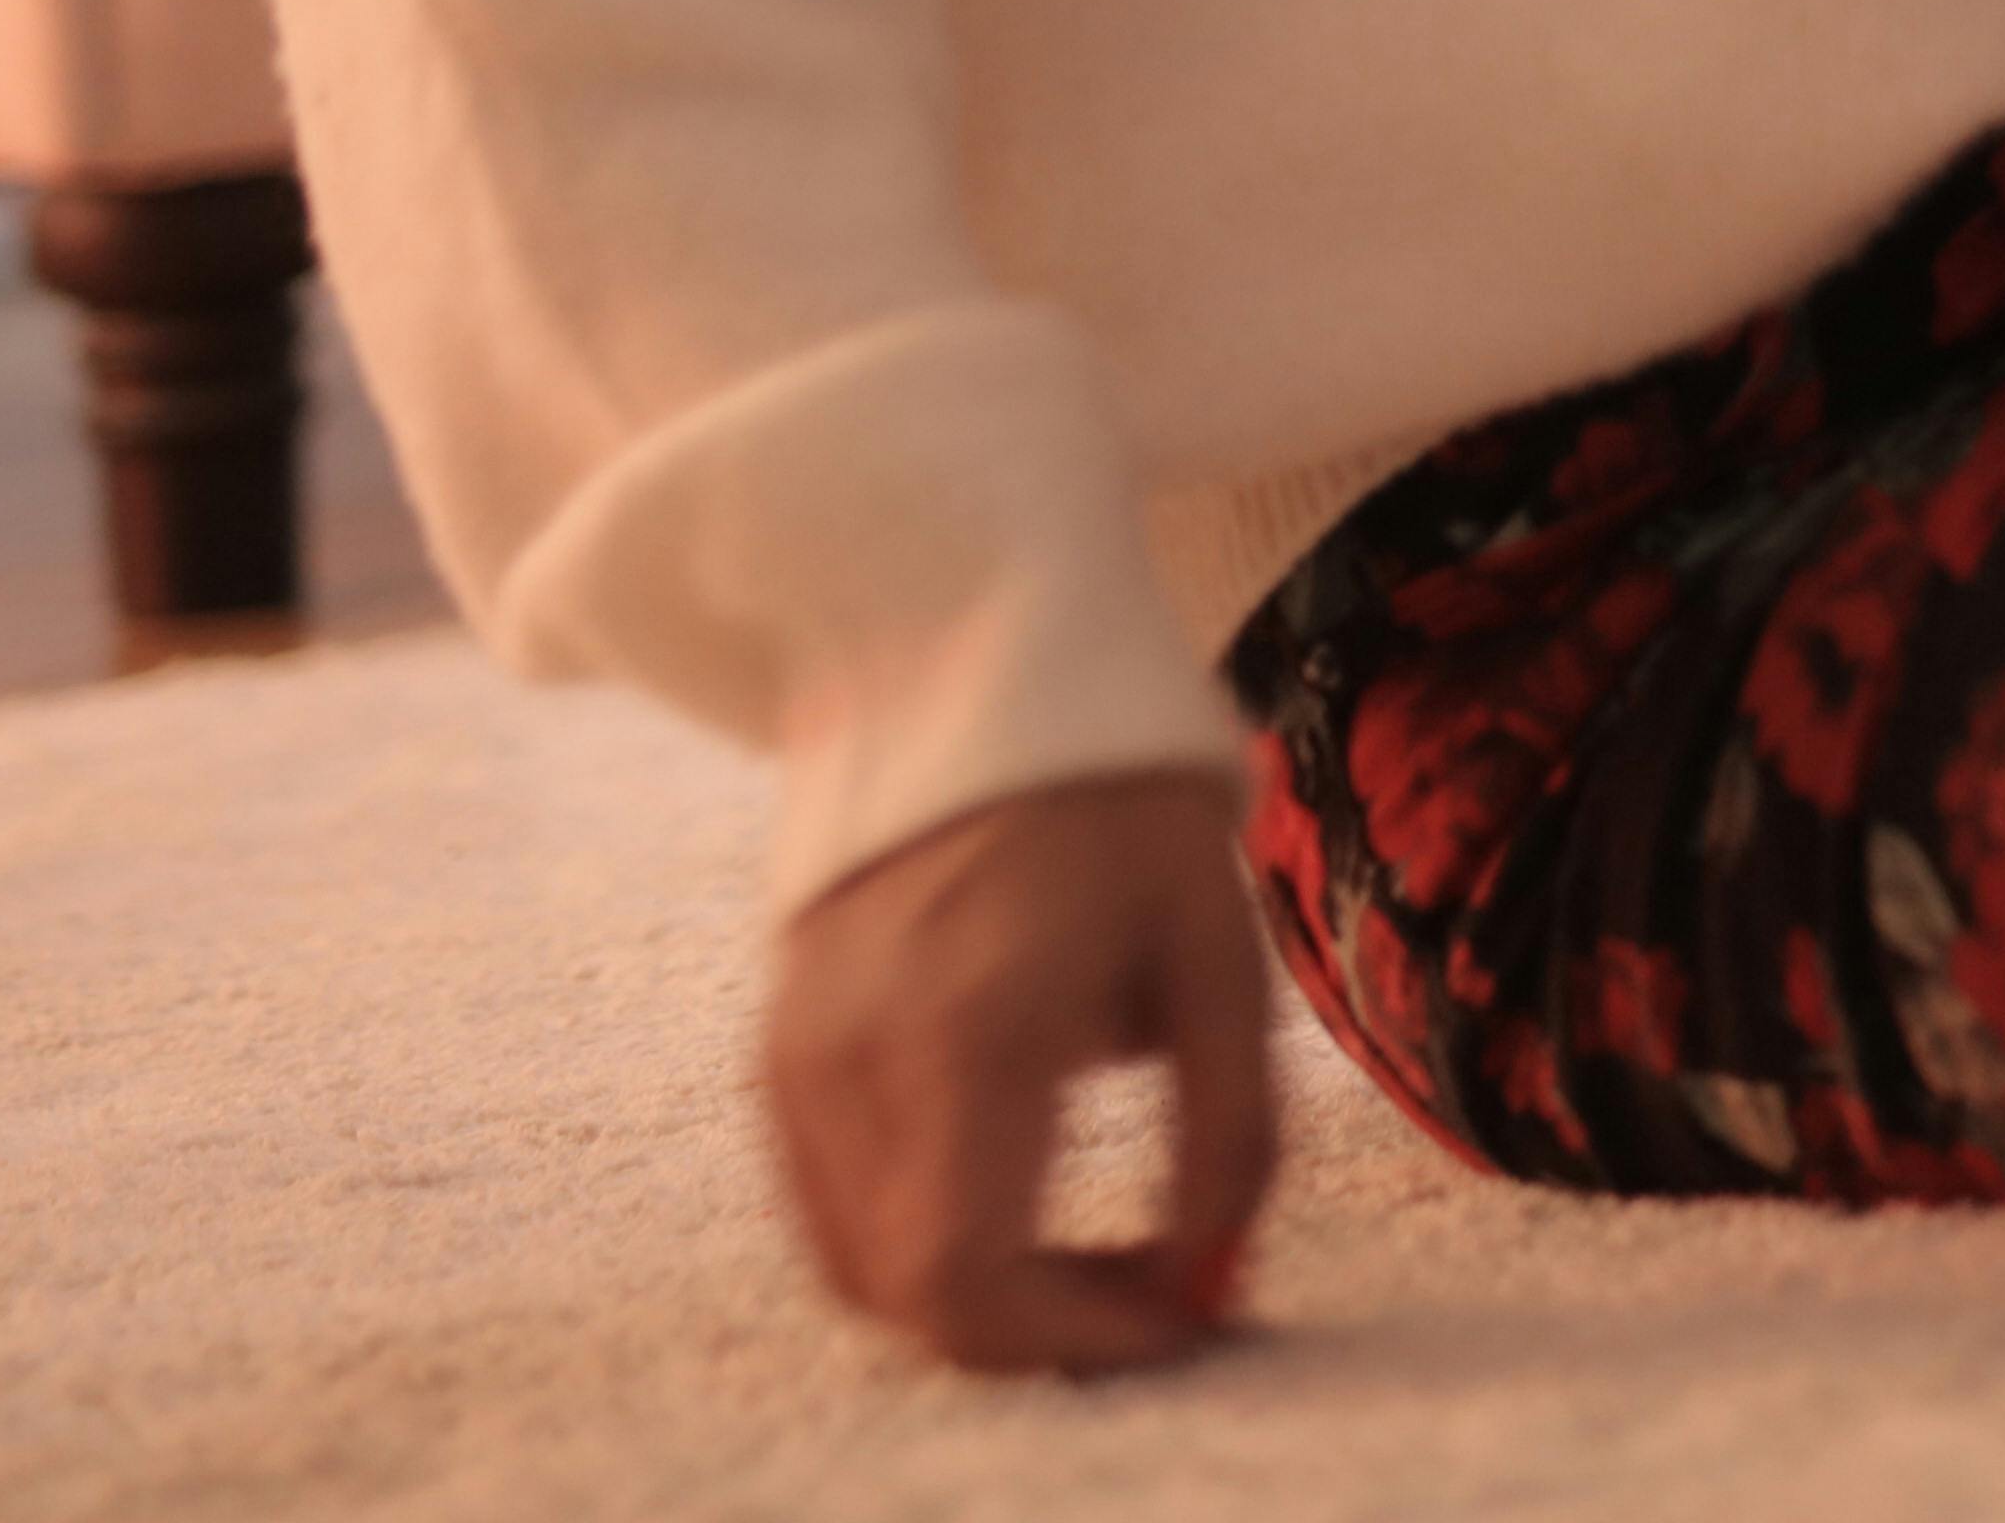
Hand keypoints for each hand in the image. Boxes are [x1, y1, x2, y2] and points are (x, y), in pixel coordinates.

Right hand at [761, 766, 1277, 1375]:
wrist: (976, 668)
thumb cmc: (1124, 804)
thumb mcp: (1222, 952)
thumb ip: (1228, 1129)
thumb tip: (1209, 1274)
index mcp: (970, 1028)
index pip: (966, 1277)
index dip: (1076, 1336)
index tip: (1178, 1314)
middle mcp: (854, 1056)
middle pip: (910, 1299)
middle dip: (1043, 1328)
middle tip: (1155, 1280)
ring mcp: (795, 1055)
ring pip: (863, 1268)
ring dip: (982, 1292)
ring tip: (1098, 1238)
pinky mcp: (776, 1048)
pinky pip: (833, 1206)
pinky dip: (922, 1239)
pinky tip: (1020, 1188)